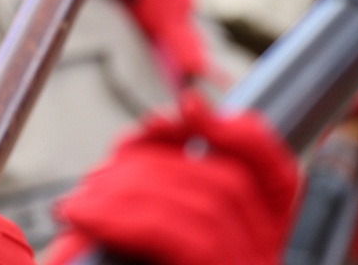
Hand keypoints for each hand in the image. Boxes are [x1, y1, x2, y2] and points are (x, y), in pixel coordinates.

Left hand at [43, 92, 297, 264]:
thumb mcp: (134, 223)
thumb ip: (160, 177)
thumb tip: (175, 117)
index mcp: (255, 241)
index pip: (276, 173)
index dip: (238, 132)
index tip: (186, 107)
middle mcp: (263, 258)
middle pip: (226, 182)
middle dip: (155, 161)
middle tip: (98, 174)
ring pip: (206, 205)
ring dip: (129, 189)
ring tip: (80, 203)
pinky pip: (182, 240)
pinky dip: (124, 217)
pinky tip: (82, 215)